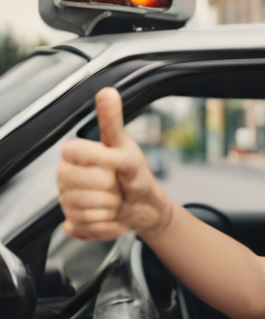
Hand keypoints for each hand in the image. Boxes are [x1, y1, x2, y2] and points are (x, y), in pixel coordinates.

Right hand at [57, 87, 171, 239]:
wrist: (145, 205)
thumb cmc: (135, 174)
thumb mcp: (127, 147)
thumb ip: (112, 122)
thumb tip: (108, 92)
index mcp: (74, 155)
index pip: (72, 153)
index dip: (100, 162)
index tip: (113, 165)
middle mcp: (65, 177)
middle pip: (77, 185)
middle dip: (108, 189)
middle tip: (117, 185)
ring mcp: (67, 201)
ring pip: (83, 208)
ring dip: (110, 208)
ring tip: (116, 201)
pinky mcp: (74, 223)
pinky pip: (88, 227)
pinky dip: (109, 225)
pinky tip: (113, 216)